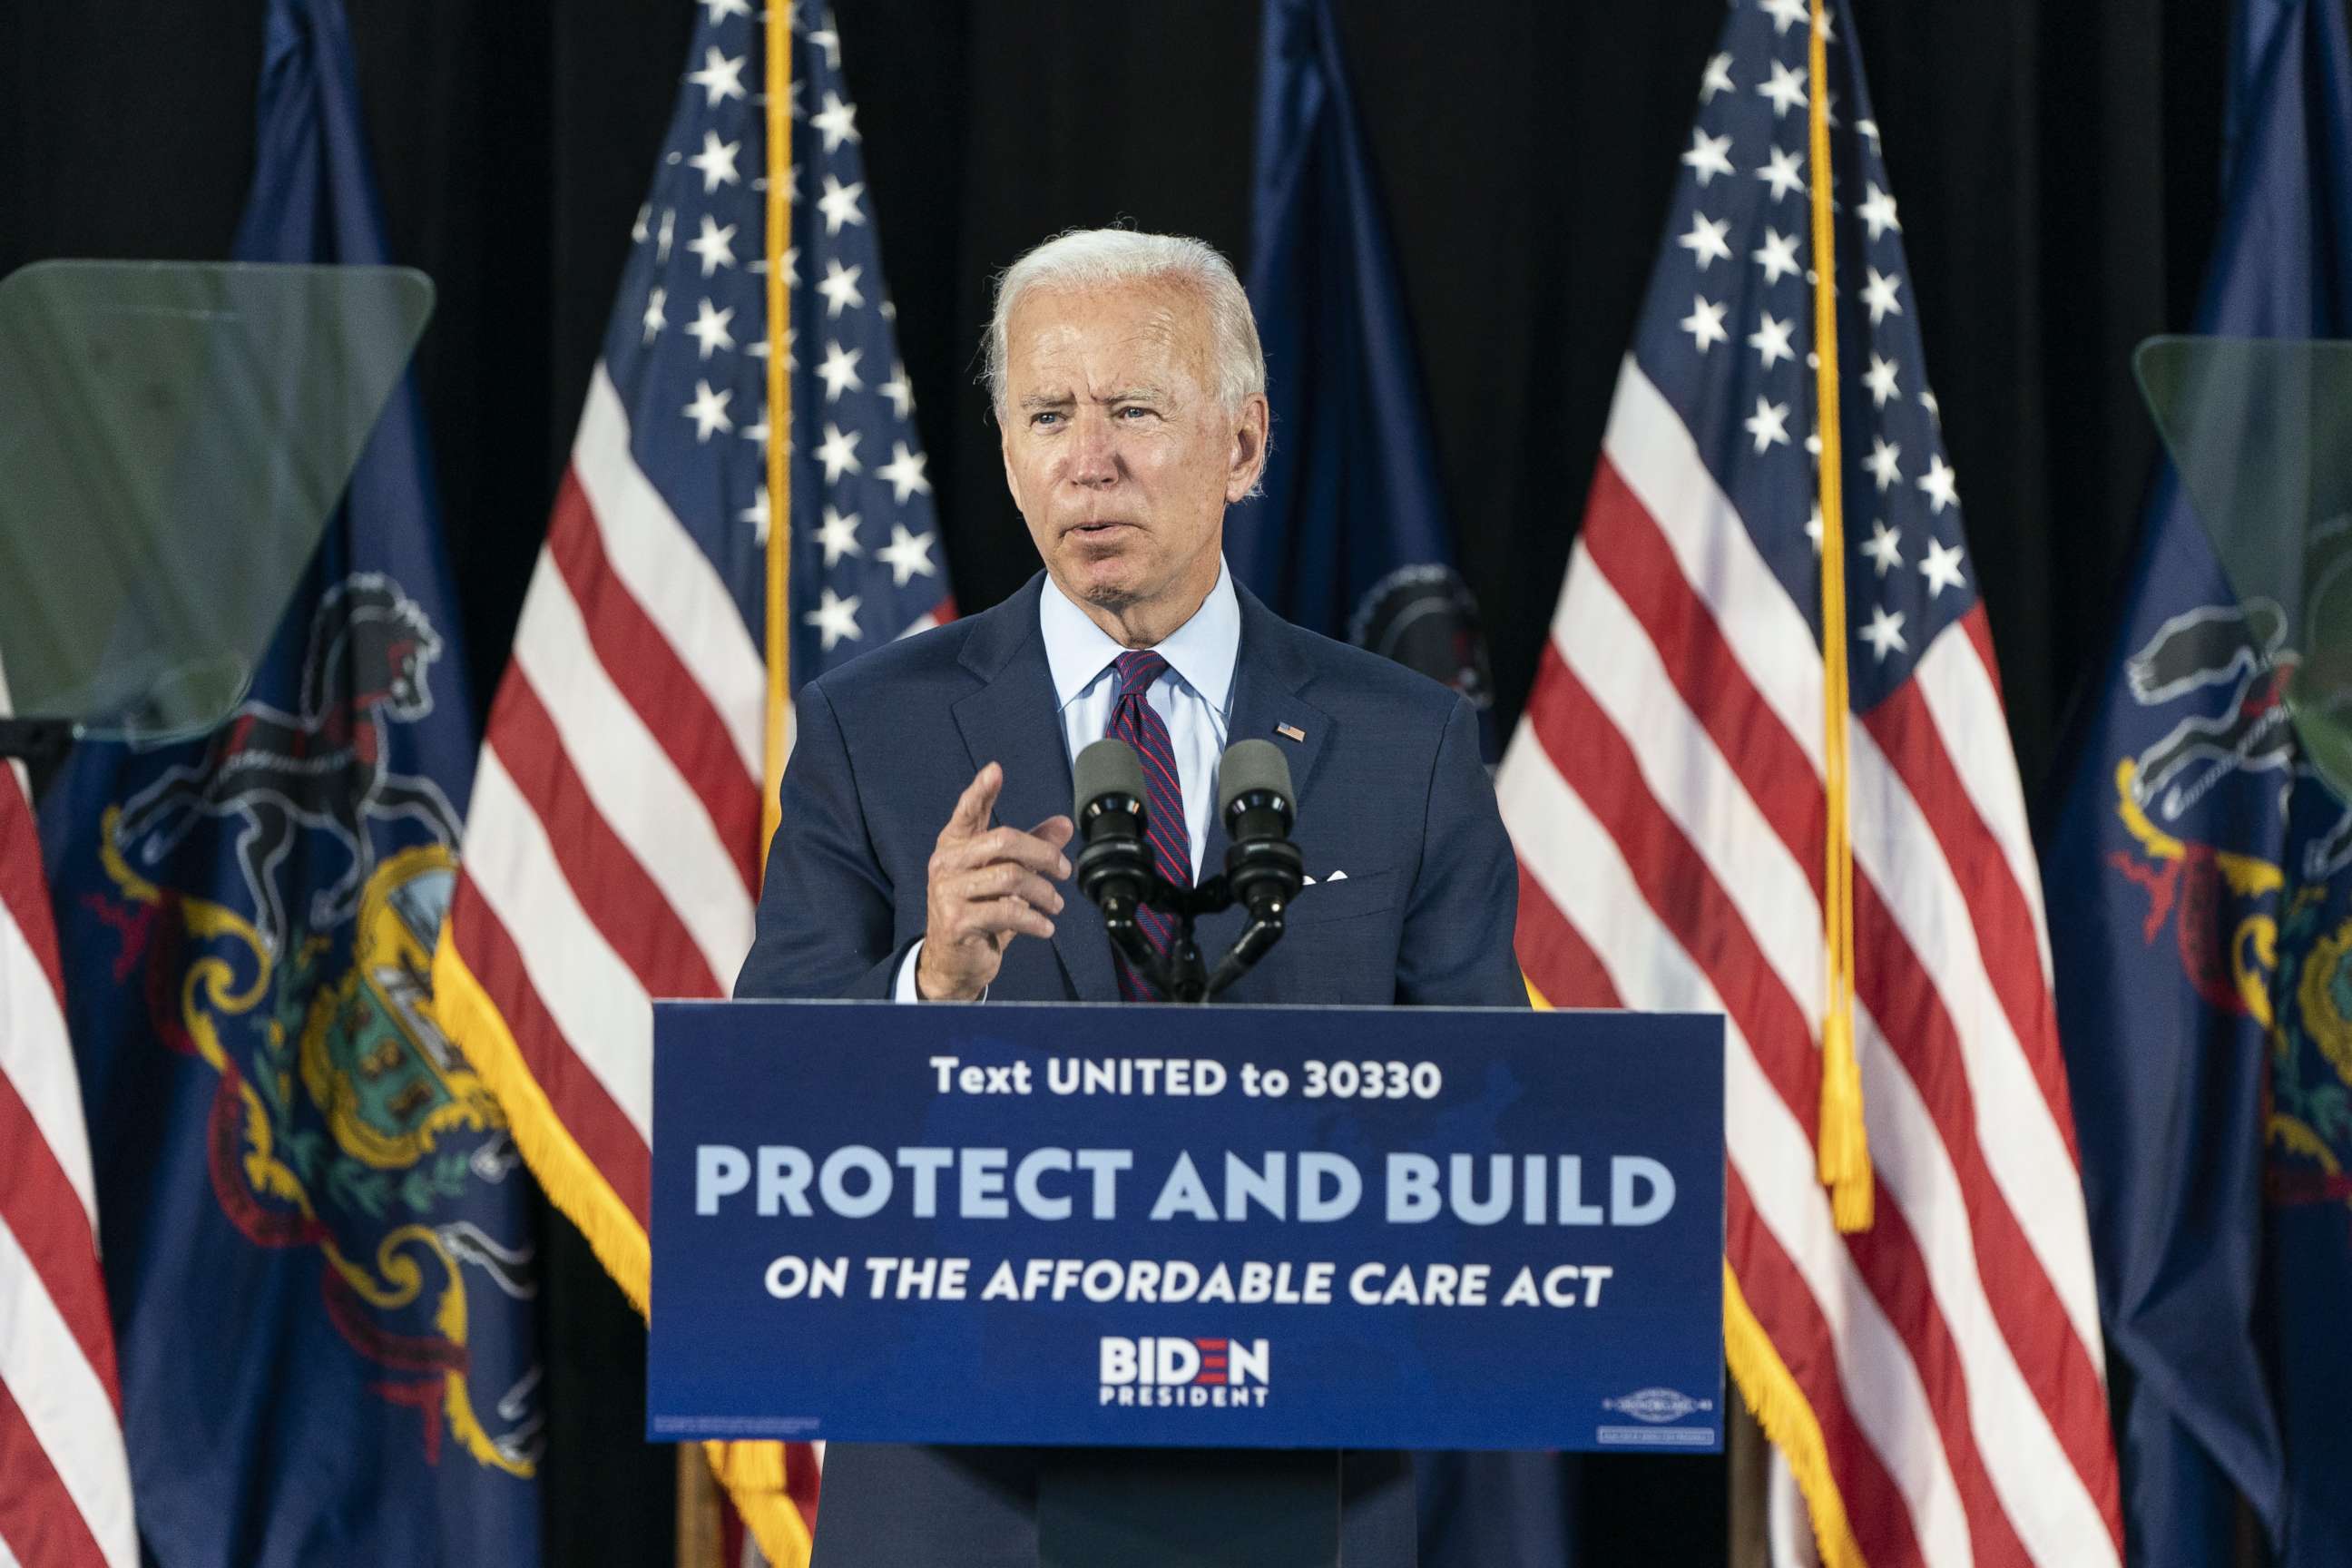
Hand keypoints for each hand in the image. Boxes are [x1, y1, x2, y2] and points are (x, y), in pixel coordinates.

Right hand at [915, 762, 1075, 1000]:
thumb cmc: (979, 913)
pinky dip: (1035, 920)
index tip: (995, 770)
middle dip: (1043, 854)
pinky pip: (1008, 912)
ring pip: (1011, 877)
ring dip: (1043, 892)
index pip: (967, 812)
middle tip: (1064, 871)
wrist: (954, 962)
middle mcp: (945, 863)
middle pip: (1003, 840)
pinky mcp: (957, 920)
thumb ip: (1031, 849)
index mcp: (954, 846)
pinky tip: (1045, 927)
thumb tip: (1064, 824)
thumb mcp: (1006, 877)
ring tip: (1056, 904)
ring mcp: (948, 892)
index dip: (981, 791)